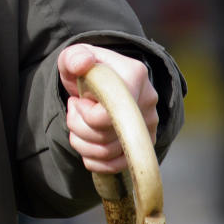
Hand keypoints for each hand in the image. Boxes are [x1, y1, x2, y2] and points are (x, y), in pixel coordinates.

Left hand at [58, 44, 158, 174]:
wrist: (100, 82)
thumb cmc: (86, 70)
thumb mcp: (74, 57)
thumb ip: (74, 58)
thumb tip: (83, 63)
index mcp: (134, 75)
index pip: (108, 114)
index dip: (85, 114)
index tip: (78, 100)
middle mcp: (147, 100)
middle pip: (107, 136)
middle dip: (78, 127)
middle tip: (75, 110)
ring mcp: (149, 123)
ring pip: (110, 152)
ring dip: (83, 143)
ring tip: (78, 124)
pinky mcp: (146, 142)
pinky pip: (120, 165)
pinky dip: (96, 161)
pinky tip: (86, 147)